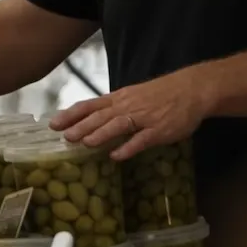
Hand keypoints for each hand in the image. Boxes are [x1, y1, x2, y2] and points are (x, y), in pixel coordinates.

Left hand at [51, 69, 209, 160]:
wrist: (191, 89)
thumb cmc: (160, 94)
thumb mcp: (133, 96)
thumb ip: (113, 108)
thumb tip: (90, 121)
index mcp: (119, 98)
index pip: (90, 105)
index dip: (72, 114)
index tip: (54, 123)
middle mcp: (128, 106)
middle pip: (101, 115)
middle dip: (82, 126)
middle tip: (65, 137)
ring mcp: (144, 118)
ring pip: (118, 124)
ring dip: (101, 134)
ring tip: (85, 143)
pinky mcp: (159, 129)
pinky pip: (142, 139)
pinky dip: (128, 147)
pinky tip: (117, 156)